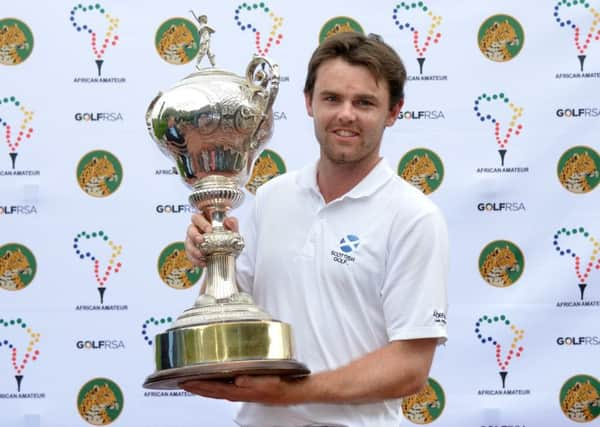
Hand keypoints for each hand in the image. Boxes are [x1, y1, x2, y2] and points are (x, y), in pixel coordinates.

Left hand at [181, 375, 307, 404]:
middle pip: (210, 391)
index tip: (185, 381)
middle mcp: (236, 392)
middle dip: (195, 387)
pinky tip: (210, 381)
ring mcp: (239, 391)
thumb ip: (251, 380)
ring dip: (202, 387)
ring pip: (215, 390)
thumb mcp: (266, 381)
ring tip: (191, 381)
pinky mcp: (243, 388)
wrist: (289, 391)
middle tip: (181, 382)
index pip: (213, 388)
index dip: (198, 385)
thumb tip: (237, 378)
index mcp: (239, 391)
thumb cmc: (278, 386)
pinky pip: (222, 388)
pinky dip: (212, 385)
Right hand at [184, 213, 238, 266]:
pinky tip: (203, 263)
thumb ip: (232, 224)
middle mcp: (196, 229)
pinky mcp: (191, 251)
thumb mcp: (232, 230)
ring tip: (201, 254)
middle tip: (201, 240)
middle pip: (190, 229)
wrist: (228, 251)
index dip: (202, 223)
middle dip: (194, 235)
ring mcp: (192, 240)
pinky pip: (189, 255)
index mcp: (204, 220)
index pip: (197, 218)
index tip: (210, 230)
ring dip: (193, 249)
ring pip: (187, 242)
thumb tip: (229, 220)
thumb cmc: (227, 236)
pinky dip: (195, 260)